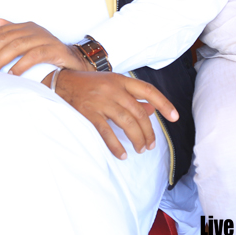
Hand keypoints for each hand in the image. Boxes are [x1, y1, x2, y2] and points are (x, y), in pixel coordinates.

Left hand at [0, 19, 90, 73]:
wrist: (74, 62)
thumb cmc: (48, 52)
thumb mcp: (29, 40)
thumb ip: (12, 31)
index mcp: (25, 26)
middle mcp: (33, 29)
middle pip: (5, 39)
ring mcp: (44, 38)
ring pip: (17, 46)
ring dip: (1, 59)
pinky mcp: (53, 50)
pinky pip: (34, 55)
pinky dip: (21, 65)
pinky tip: (12, 74)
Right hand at [52, 70, 178, 159]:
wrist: (61, 82)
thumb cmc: (89, 85)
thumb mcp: (112, 85)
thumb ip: (132, 97)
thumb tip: (151, 109)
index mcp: (120, 80)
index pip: (148, 90)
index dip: (164, 104)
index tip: (175, 117)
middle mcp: (112, 89)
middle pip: (138, 112)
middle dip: (148, 131)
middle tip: (150, 145)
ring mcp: (100, 100)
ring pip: (126, 123)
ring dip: (137, 139)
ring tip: (140, 149)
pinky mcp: (88, 113)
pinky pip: (106, 132)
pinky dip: (116, 145)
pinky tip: (122, 154)